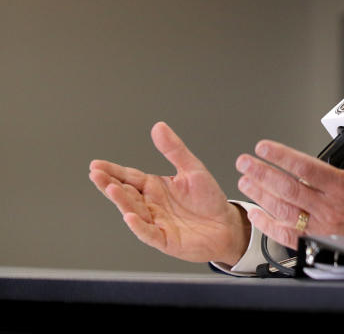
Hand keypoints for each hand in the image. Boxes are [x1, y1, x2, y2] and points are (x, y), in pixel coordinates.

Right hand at [89, 122, 249, 264]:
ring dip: (122, 201)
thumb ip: (175, 150)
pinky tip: (130, 216)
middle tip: (96, 174)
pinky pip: (148, 233)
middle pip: (126, 193)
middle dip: (110, 184)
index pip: (129, 177)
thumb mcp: (193, 169)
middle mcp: (151, 204)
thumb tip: (159, 126)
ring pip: (134, 211)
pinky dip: (139, 226)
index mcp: (154, 187)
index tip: (96, 165)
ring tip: (112, 189)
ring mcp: (155, 222)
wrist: (226, 225)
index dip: (112, 171)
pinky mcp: (164, 239)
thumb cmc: (208, 199)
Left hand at [236, 117, 343, 248]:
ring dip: (260, 195)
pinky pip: (286, 235)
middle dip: (261, 173)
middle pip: (287, 188)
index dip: (281, 156)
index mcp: (342, 185)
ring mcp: (320, 226)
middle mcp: (328, 206)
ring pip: (282, 210)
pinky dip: (268, 225)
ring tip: (245, 182)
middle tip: (244, 162)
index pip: (305, 167)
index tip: (263, 147)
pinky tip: (255, 213)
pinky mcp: (317, 241)